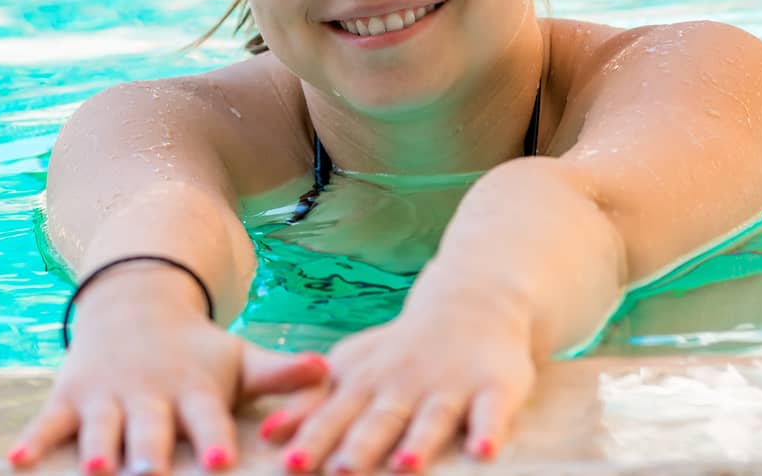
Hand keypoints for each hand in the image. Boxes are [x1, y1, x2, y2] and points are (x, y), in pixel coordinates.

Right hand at [8, 272, 328, 474]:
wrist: (135, 306)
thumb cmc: (198, 351)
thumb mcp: (238, 358)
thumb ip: (280, 374)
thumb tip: (328, 369)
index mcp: (194, 390)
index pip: (207, 418)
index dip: (213, 438)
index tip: (221, 459)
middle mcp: (150, 394)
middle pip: (150, 429)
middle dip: (150, 454)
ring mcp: (108, 394)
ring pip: (102, 425)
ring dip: (98, 448)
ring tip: (97, 472)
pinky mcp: (73, 397)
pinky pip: (51, 421)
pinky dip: (34, 439)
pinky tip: (18, 461)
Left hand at [258, 291, 536, 472]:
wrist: (469, 303)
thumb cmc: (399, 350)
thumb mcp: (352, 368)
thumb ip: (313, 402)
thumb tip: (267, 434)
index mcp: (367, 381)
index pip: (335, 413)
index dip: (313, 437)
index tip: (290, 464)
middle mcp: (405, 383)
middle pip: (380, 418)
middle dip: (360, 445)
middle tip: (341, 472)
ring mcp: (450, 385)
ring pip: (433, 417)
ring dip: (420, 441)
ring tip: (407, 465)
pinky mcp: (494, 388)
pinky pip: (492, 412)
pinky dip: (489, 431)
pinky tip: (484, 453)